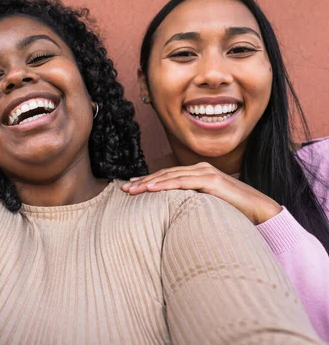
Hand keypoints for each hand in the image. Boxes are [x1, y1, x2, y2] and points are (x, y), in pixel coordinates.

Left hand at [122, 162, 281, 224]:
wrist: (259, 210)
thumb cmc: (233, 211)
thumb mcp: (206, 205)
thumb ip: (191, 203)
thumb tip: (173, 213)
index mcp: (197, 173)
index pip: (167, 176)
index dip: (147, 180)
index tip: (130, 186)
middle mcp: (199, 169)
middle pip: (164, 175)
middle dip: (142, 181)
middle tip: (124, 188)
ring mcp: (205, 173)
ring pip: (170, 177)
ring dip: (148, 183)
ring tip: (132, 189)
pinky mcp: (211, 181)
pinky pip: (182, 182)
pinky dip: (164, 185)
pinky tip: (150, 189)